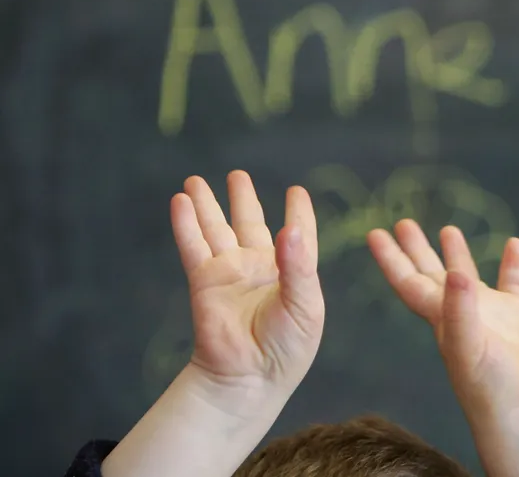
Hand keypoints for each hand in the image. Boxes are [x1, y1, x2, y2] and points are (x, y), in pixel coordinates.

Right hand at [100, 172, 323, 476]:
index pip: (298, 236)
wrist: (249, 378)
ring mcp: (230, 274)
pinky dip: (186, 224)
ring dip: (207, 205)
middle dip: (243, 199)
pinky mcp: (205, 283)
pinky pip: (194, 246)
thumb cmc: (287, 348)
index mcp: (293, 274)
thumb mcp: (305, 306)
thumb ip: (298, 267)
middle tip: (238, 174)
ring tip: (195, 180)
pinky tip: (181, 202)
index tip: (297, 191)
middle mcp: (260, 270)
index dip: (298, 214)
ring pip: (217, 230)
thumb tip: (290, 229)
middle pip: (250, 224)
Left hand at [370, 222, 518, 476]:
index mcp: (441, 318)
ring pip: (469, 276)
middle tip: (403, 222)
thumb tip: (456, 272)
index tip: (375, 234)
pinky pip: (515, 282)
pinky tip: (514, 244)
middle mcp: (462, 311)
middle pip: (432, 273)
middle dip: (416, 249)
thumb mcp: (468, 348)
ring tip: (449, 228)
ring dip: (458, 254)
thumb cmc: (490, 386)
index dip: (391, 259)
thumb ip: (461, 309)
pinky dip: (513, 263)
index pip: (409, 282)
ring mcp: (492, 313)